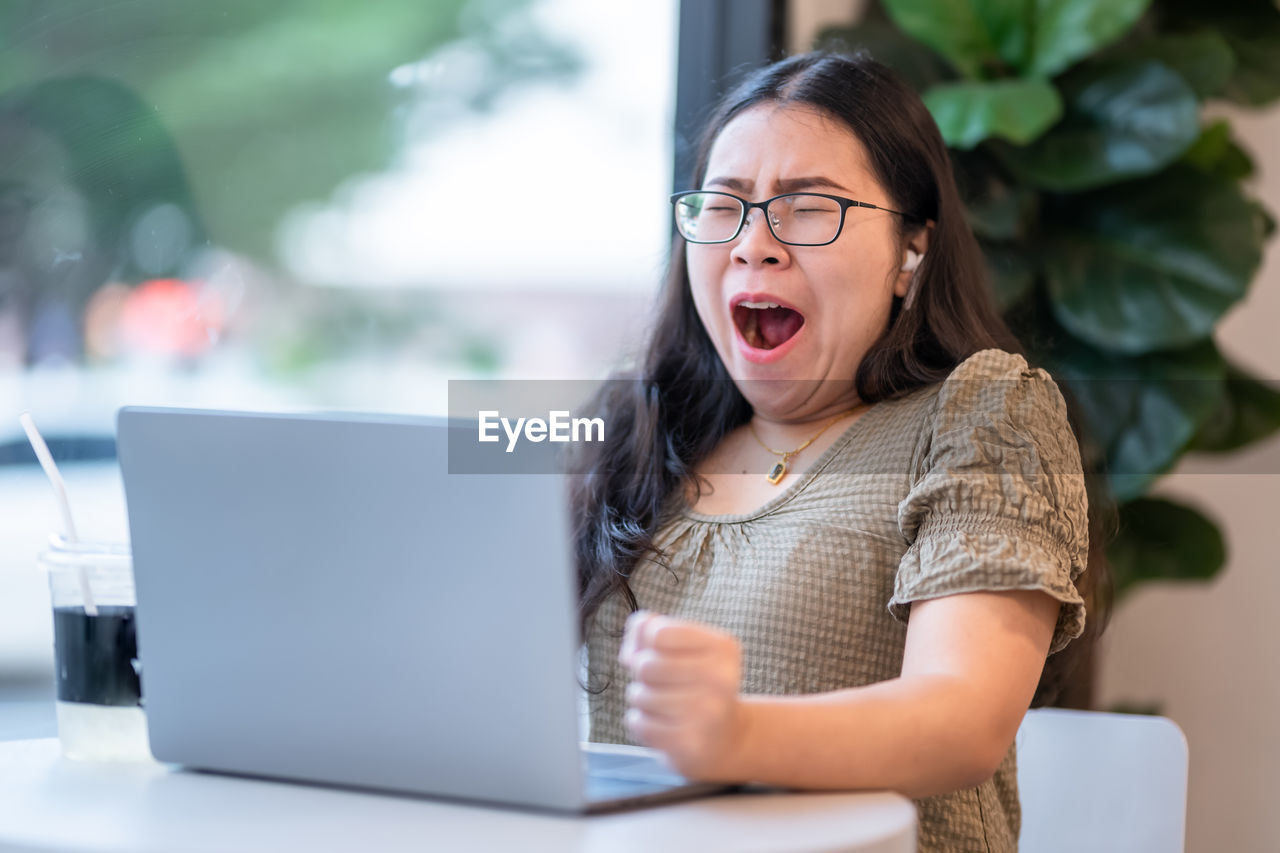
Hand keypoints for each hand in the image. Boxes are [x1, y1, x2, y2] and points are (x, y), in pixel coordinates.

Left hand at [618, 611, 746, 779]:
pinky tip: (661, 724)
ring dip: (641, 699)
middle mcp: (721, 679)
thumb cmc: (696, 683)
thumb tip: (633, 644)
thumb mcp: (683, 646)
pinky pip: (639, 723)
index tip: (658, 652)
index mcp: (721, 647)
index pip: (658, 633)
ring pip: (639, 695)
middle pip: (645, 665)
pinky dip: (641, 723)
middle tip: (659, 682)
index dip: (646, 642)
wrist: (724, 738)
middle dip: (642, 674)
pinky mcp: (690, 743)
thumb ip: (649, 630)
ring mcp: (707, 713)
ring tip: (661, 704)